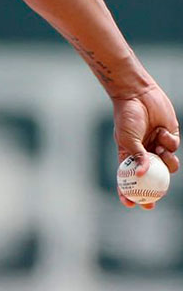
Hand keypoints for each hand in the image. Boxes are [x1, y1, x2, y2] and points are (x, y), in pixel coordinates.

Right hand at [112, 84, 179, 208]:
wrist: (138, 96)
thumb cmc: (127, 117)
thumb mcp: (127, 140)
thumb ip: (137, 158)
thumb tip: (144, 175)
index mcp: (129, 155)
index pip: (128, 177)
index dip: (128, 192)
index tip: (130, 204)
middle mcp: (144, 153)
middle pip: (151, 178)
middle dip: (153, 191)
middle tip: (154, 201)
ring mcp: (157, 146)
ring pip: (167, 165)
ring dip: (167, 162)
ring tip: (162, 152)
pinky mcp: (169, 137)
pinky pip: (174, 148)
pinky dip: (170, 143)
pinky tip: (163, 131)